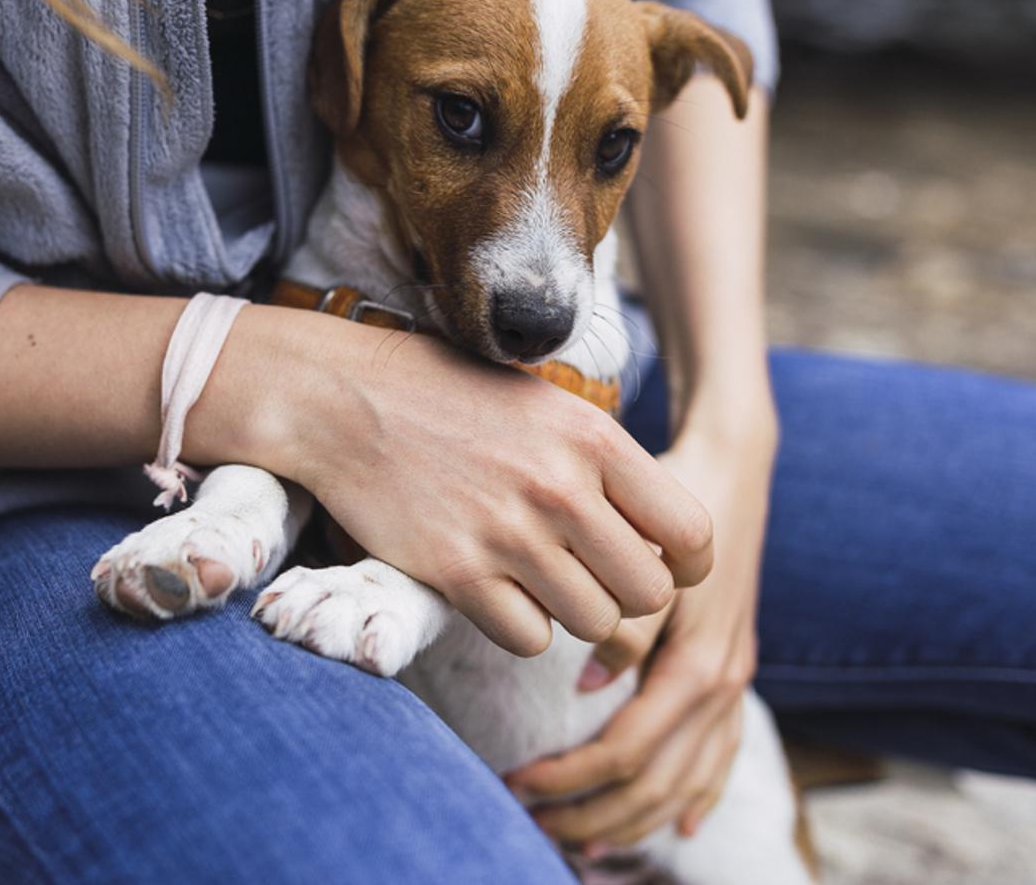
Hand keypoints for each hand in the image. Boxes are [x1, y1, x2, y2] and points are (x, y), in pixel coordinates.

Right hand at [217, 313, 714, 657]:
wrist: (344, 401)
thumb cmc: (446, 396)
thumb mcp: (543, 403)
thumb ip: (603, 461)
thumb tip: (659, 531)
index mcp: (593, 438)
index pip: (690, 532)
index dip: (689, 565)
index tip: (668, 569)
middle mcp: (560, 488)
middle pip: (648, 593)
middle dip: (628, 595)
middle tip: (593, 577)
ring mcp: (508, 535)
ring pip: (592, 623)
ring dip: (573, 613)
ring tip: (542, 580)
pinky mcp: (457, 574)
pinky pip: (529, 639)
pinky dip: (520, 625)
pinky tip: (497, 589)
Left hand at [503, 408, 775, 851]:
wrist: (731, 464)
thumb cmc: (668, 502)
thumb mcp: (643, 552)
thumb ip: (625, 621)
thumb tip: (590, 684)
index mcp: (700, 662)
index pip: (630, 749)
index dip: (572, 775)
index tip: (516, 780)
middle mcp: (723, 682)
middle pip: (656, 781)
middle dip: (594, 812)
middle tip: (531, 820)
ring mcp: (734, 681)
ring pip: (688, 780)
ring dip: (635, 820)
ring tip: (580, 842)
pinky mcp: (734, 672)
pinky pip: (722, 756)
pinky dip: (697, 797)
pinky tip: (675, 828)